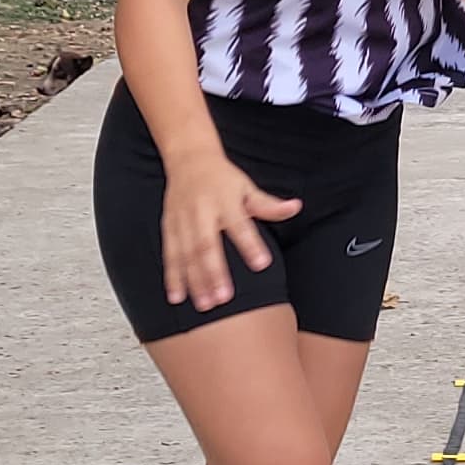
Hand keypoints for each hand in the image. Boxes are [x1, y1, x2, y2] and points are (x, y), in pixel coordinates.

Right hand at [161, 147, 299, 311]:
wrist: (188, 160)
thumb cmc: (223, 178)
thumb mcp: (247, 188)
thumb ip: (269, 205)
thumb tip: (295, 207)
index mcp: (224, 201)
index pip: (240, 225)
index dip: (250, 245)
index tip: (261, 264)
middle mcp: (201, 212)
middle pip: (207, 245)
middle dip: (215, 273)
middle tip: (225, 298)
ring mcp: (182, 221)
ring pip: (186, 254)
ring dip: (194, 281)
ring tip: (205, 305)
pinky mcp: (169, 228)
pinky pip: (169, 255)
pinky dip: (172, 277)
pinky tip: (177, 297)